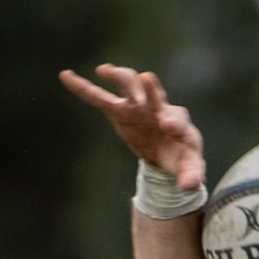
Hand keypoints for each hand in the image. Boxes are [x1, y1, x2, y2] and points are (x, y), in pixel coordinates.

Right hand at [59, 65, 205, 190]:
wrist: (168, 152)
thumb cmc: (182, 158)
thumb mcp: (190, 170)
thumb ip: (192, 176)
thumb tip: (189, 187)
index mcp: (180, 124)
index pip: (178, 119)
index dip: (173, 121)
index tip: (167, 124)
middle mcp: (160, 109)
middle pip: (155, 94)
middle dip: (149, 89)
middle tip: (146, 79)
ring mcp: (139, 107)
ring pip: (130, 87)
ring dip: (121, 78)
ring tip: (105, 71)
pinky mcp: (120, 111)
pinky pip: (100, 99)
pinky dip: (84, 88)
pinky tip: (66, 76)